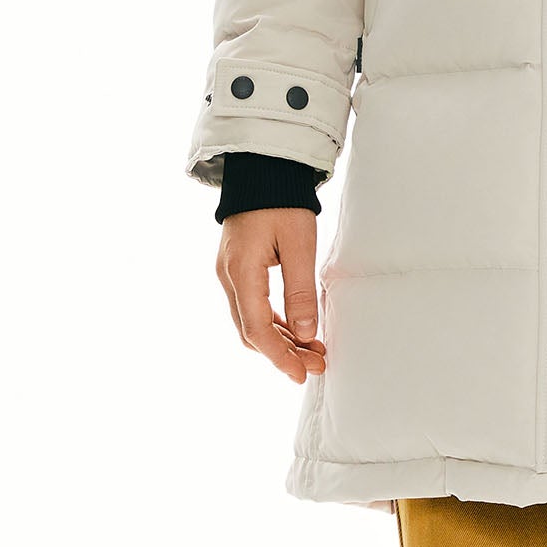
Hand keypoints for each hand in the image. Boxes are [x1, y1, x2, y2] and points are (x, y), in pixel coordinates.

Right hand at [216, 207, 325, 381]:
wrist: (262, 172)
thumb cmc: (282, 202)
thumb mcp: (299, 244)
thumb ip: (301, 290)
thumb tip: (307, 333)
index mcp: (241, 272)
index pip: (256, 329)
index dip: (279, 357)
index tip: (302, 374)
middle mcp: (228, 278)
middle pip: (251, 332)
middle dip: (284, 353)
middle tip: (317, 365)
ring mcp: (230, 275)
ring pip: (251, 322)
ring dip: (281, 341)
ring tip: (314, 351)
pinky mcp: (238, 270)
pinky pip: (253, 307)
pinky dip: (275, 323)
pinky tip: (299, 331)